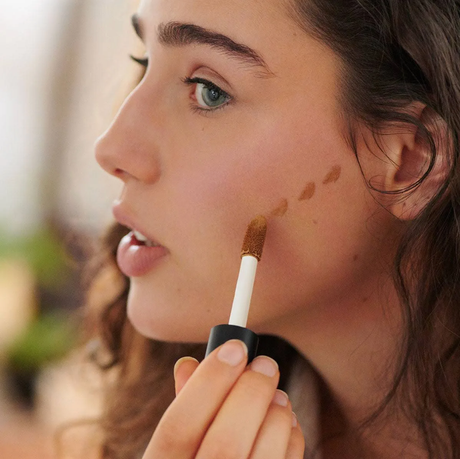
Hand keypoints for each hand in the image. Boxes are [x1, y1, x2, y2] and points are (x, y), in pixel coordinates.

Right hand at [142, 339, 304, 457]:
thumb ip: (183, 410)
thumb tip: (190, 363)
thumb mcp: (171, 451)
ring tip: (277, 393)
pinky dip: (289, 441)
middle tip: (266, 364)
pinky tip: (285, 423)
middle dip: (250, 393)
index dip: (208, 382)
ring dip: (275, 416)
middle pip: (225, 443)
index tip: (234, 348)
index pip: (177, 427)